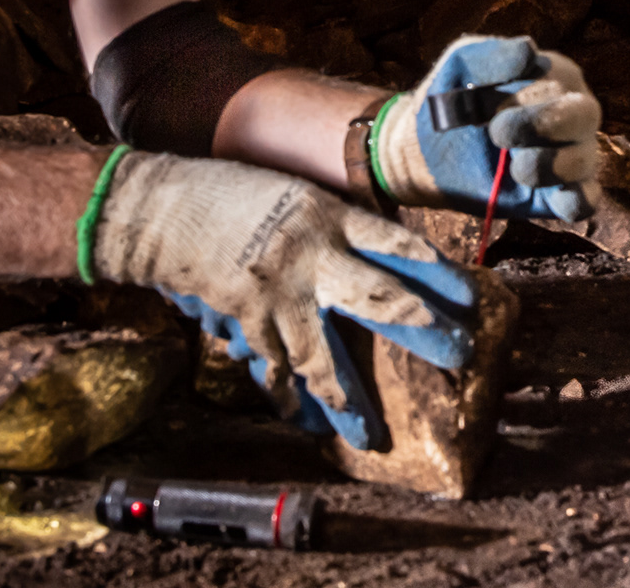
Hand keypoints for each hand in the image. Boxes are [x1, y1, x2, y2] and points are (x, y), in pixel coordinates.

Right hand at [92, 153, 475, 447]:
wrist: (161, 210)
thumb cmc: (230, 195)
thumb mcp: (295, 195)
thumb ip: (334, 228)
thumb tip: (377, 259)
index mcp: (325, 217)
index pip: (392, 241)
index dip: (432, 267)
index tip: (468, 291)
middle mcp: (308, 256)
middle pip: (376, 296)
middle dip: (421, 328)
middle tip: (459, 352)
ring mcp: (276, 293)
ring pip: (320, 356)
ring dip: (346, 398)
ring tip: (368, 434)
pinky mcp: (243, 319)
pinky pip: (271, 368)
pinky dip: (285, 397)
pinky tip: (300, 419)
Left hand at [371, 35, 600, 221]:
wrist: (424, 148)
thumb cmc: (452, 96)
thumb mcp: (463, 63)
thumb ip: (492, 54)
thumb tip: (528, 52)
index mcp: (557, 77)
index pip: (561, 82)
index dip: (525, 96)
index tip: (487, 106)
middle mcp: (573, 114)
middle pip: (583, 116)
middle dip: (540, 125)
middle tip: (497, 133)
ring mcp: (573, 155)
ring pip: (586, 160)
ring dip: (548, 165)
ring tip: (513, 168)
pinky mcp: (560, 195)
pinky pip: (586, 200)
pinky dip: (573, 200)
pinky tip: (544, 194)